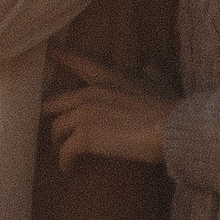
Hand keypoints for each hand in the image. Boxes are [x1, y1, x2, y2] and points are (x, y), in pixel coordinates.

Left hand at [44, 50, 179, 171]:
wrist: (169, 127)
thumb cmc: (167, 108)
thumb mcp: (158, 82)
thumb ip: (151, 71)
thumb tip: (152, 61)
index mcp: (108, 77)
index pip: (80, 62)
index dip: (63, 55)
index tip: (51, 50)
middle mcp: (90, 92)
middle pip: (54, 102)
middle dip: (51, 116)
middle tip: (55, 129)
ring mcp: (84, 114)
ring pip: (56, 128)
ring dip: (58, 143)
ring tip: (62, 153)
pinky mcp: (84, 137)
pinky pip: (65, 151)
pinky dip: (65, 161)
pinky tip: (68, 168)